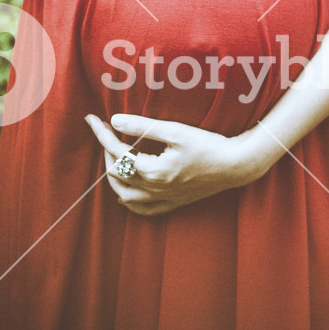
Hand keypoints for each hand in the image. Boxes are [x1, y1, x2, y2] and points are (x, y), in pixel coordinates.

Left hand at [84, 113, 271, 215]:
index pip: (117, 151)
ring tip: (112, 158)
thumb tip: (115, 120)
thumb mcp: (174, 130)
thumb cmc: (208, 145)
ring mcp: (164, 198)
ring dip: (114, 177)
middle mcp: (155, 188)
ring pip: (126, 196)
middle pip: (117, 173)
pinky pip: (145, 210)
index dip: (101, 133)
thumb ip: (142, 127)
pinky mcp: (175, 202)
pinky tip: (126, 194)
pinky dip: (131, 202)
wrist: (236, 165)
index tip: (92, 119)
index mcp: (152, 170)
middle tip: (106, 131)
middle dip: (106, 150)